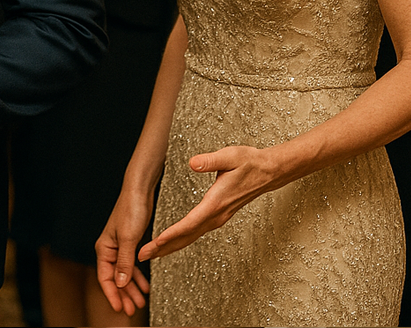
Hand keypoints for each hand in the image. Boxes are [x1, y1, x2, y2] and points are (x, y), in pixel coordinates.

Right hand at [96, 188, 152, 314]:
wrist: (139, 190)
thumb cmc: (131, 210)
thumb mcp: (128, 239)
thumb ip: (124, 263)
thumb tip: (119, 284)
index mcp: (105, 248)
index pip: (105, 277)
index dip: (111, 295)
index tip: (119, 309)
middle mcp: (110, 248)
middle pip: (115, 278)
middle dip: (123, 295)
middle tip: (132, 310)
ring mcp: (120, 246)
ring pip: (123, 273)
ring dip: (131, 287)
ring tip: (140, 301)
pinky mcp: (130, 242)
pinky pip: (131, 265)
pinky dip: (137, 276)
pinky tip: (145, 285)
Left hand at [138, 145, 276, 261]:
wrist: (268, 171)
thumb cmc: (249, 162)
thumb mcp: (229, 156)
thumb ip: (210, 160)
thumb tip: (192, 162)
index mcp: (216, 203)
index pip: (189, 222)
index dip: (172, 233)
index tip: (156, 242)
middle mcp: (216, 215)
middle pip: (187, 236)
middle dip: (163, 247)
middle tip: (141, 255)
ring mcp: (218, 218)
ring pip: (191, 237)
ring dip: (170, 246)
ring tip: (151, 253)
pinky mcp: (218, 216)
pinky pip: (196, 232)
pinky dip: (181, 239)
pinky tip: (172, 241)